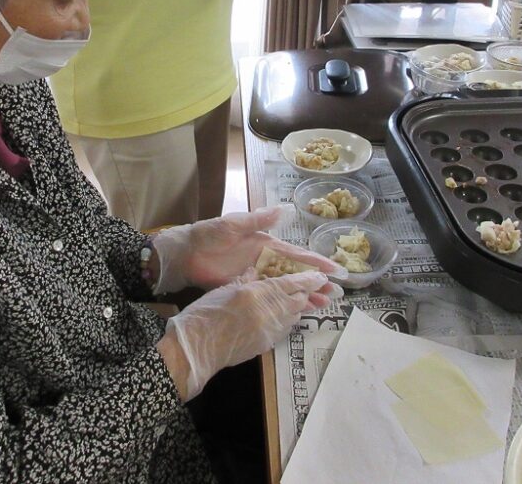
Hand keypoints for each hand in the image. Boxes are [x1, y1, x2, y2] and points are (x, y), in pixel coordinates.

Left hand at [151, 205, 346, 293]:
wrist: (185, 253)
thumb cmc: (209, 234)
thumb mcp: (233, 224)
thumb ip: (257, 219)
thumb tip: (284, 209)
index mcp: (266, 244)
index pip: (297, 255)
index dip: (316, 262)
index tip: (335, 270)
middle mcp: (266, 261)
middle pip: (297, 274)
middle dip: (316, 283)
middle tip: (336, 294)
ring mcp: (257, 276)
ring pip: (286, 288)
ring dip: (304, 296)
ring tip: (323, 306)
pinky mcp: (246, 289)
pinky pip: (270, 298)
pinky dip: (284, 304)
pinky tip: (296, 313)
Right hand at [165, 269, 331, 398]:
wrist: (198, 347)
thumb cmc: (206, 313)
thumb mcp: (223, 288)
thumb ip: (244, 279)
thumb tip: (256, 271)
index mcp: (259, 292)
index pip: (292, 283)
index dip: (309, 279)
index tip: (321, 277)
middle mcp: (270, 312)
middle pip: (298, 301)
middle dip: (306, 293)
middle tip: (310, 288)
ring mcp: (270, 331)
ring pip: (294, 316)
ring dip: (297, 307)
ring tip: (295, 301)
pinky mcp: (266, 345)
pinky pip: (284, 330)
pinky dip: (287, 321)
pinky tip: (279, 317)